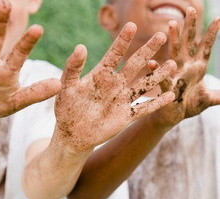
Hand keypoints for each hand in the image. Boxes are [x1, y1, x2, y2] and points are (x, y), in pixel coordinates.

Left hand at [52, 23, 175, 151]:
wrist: (72, 134)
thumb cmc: (66, 109)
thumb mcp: (67, 87)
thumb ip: (73, 68)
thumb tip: (80, 46)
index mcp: (100, 75)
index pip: (113, 54)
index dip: (122, 41)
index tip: (131, 25)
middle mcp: (114, 84)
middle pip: (134, 64)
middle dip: (147, 50)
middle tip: (162, 35)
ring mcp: (122, 99)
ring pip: (143, 84)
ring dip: (157, 75)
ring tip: (172, 64)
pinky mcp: (126, 116)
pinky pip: (144, 108)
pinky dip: (157, 102)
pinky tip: (171, 94)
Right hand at [154, 7, 219, 125]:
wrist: (173, 117)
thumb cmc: (189, 106)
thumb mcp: (209, 99)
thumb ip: (219, 95)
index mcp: (196, 68)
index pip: (205, 48)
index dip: (211, 35)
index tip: (218, 19)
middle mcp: (185, 68)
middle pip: (188, 44)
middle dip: (190, 27)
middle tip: (191, 10)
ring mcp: (175, 75)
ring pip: (174, 54)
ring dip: (173, 40)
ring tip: (172, 25)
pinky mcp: (168, 88)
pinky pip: (163, 79)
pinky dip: (157, 71)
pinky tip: (153, 63)